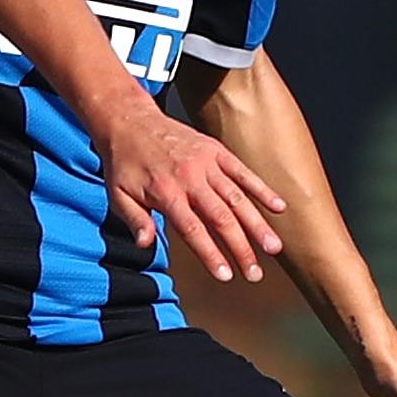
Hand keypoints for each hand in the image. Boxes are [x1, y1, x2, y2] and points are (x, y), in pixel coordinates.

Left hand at [91, 102, 285, 284]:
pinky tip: (279, 207)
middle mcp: (191, 178)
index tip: (225, 276)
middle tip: (255, 274)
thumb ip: (135, 220)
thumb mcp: (117, 194)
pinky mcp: (216, 151)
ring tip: (274, 248)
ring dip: (258, 224)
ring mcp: (207, 163)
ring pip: (238, 198)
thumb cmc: (124, 162)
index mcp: (166, 193)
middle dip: (241, 248)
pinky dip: (262, 189)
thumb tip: (145, 246)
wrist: (130, 121)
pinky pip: (243, 172)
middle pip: (221, 219)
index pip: (193, 230)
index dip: (211, 254)